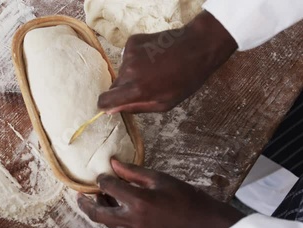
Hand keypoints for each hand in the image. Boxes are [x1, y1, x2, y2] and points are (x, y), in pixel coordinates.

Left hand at [77, 159, 243, 227]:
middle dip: (85, 204)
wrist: (206, 227)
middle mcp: (133, 220)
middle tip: (79, 195)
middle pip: (98, 214)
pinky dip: (115, 218)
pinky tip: (119, 208)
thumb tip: (114, 163)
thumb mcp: (161, 179)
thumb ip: (134, 172)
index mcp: (138, 201)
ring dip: (100, 211)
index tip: (103, 174)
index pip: (108, 187)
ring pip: (108, 223)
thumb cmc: (187, 199)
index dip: (103, 178)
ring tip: (100, 198)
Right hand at [98, 11, 237, 112]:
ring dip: (133, 73)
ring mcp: (129, 54)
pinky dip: (136, 59)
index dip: (106, 104)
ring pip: (122, 70)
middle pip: (115, 85)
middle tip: (145, 85)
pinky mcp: (132, 42)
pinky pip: (127, 56)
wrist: (197, 47)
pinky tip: (153, 57)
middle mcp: (129, 71)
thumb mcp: (164, 103)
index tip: (112, 105)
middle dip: (125, 88)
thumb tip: (111, 110)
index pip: (105, 100)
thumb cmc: (185, 79)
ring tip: (154, 69)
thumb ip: (135, 107)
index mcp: (137, 89)